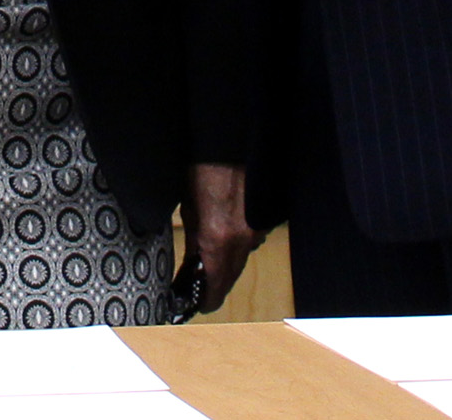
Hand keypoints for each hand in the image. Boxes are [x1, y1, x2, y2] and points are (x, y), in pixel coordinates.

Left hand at [183, 162, 260, 311]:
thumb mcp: (189, 210)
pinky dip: (237, 246)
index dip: (206, 300)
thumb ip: (195, 242)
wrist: (226, 146)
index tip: (197, 305)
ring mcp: (256, 231)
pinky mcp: (262, 221)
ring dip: (227, 264)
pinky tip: (224, 238)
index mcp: (219, 240)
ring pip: (241, 260)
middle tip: (199, 287)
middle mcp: (242, 241)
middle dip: (216, 284)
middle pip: (231, 277)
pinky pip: (250, 242)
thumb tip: (195, 264)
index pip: (217, 287)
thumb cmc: (203, 172)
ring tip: (209, 263)